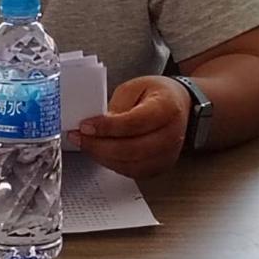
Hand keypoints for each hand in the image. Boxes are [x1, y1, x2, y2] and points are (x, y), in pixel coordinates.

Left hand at [70, 76, 191, 180]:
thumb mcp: (134, 87)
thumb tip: (96, 126)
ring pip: (130, 164)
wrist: (180, 105)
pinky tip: (99, 153)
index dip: (107, 127)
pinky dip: (112, 164)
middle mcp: (171, 135)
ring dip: (102, 157)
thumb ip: (116, 106)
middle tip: (78, 138)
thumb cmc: (156, 94)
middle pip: (132, 149)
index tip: (85, 126)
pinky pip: (133, 171)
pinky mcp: (160, 167)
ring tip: (84, 144)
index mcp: (167, 109)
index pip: (135, 122)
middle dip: (99, 146)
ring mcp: (168, 155)